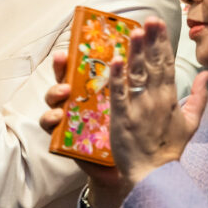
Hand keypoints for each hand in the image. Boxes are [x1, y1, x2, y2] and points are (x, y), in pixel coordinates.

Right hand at [40, 51, 132, 207]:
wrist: (131, 169)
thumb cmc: (132, 134)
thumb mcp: (136, 106)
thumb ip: (141, 85)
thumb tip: (158, 60)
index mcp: (96, 89)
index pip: (87, 66)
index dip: (83, 51)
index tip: (82, 38)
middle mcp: (79, 99)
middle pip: (64, 76)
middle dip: (60, 65)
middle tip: (62, 57)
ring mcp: (69, 116)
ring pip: (53, 98)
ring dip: (55, 90)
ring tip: (65, 89)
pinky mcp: (63, 136)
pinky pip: (50, 125)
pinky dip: (51, 118)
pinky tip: (58, 115)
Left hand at [108, 18, 207, 186]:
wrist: (153, 174)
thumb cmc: (169, 147)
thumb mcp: (191, 122)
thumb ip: (199, 96)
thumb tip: (207, 73)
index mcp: (170, 97)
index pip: (167, 64)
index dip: (163, 43)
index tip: (159, 23)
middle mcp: (155, 98)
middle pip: (153, 64)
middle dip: (151, 40)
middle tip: (150, 19)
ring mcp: (139, 107)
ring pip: (137, 74)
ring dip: (136, 52)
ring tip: (136, 32)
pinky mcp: (122, 117)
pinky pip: (119, 93)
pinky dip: (117, 77)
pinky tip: (115, 60)